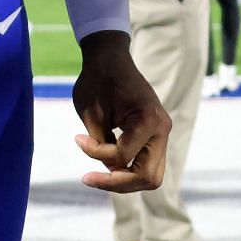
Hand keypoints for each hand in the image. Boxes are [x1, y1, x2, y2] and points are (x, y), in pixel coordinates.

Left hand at [71, 31, 169, 192]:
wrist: (108, 57)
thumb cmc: (97, 81)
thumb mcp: (92, 115)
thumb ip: (101, 147)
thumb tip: (113, 171)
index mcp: (149, 119)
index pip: (124, 156)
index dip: (97, 153)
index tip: (78, 138)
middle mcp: (162, 128)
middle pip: (148, 178)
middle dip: (117, 183)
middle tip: (88, 178)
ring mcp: (162, 132)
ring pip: (150, 175)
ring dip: (124, 180)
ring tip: (96, 177)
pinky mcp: (155, 134)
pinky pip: (146, 162)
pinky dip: (127, 168)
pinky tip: (106, 164)